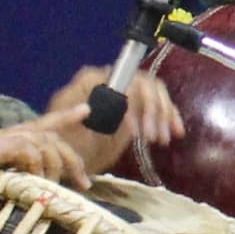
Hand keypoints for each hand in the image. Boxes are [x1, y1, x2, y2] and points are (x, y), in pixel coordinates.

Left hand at [46, 63, 182, 148]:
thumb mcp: (64, 128)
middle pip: (146, 84)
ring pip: (156, 92)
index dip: (137, 103)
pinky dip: (169, 116)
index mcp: (93, 80)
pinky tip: (175, 131)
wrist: (62, 154)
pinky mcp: (134, 104)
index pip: (127, 80)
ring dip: (164, 115)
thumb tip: (107, 104)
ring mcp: (124, 90)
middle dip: (154, 111)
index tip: (137, 131)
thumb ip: (84, 112)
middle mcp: (111, 79)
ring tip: (163, 139)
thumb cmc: (60, 141)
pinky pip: (158, 103)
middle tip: (154, 137)